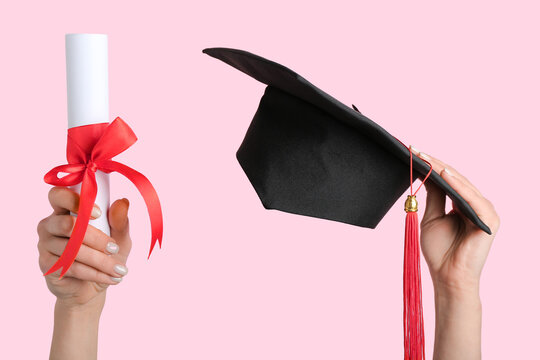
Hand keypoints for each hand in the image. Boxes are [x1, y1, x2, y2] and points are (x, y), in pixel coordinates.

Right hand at [37, 187, 131, 309]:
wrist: (93, 287)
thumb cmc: (105, 255)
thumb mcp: (120, 238)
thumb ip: (120, 221)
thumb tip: (122, 202)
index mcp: (65, 210)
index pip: (59, 195)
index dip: (75, 201)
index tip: (98, 213)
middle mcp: (50, 225)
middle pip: (67, 225)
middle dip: (96, 238)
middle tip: (115, 248)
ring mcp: (45, 245)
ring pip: (72, 249)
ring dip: (100, 260)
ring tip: (119, 269)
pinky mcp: (47, 265)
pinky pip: (71, 267)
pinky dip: (95, 273)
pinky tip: (110, 278)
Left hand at [414, 150, 499, 294]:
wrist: (447, 276)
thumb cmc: (439, 251)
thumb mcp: (431, 217)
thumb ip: (434, 197)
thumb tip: (427, 174)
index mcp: (463, 204)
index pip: (449, 181)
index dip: (433, 167)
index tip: (415, 154)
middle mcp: (476, 205)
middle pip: (456, 179)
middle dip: (436, 165)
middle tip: (417, 151)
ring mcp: (484, 211)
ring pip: (463, 185)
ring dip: (445, 170)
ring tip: (427, 158)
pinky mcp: (489, 220)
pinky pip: (472, 198)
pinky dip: (459, 186)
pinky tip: (445, 174)